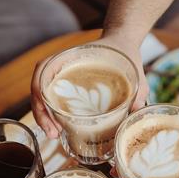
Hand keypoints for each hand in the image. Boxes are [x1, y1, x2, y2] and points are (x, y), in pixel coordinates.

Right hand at [31, 33, 147, 138]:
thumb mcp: (134, 69)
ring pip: (43, 95)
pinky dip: (52, 113)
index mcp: (72, 57)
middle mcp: (62, 66)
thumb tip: (137, 109)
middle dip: (41, 113)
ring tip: (54, 134)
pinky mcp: (69, 85)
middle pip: (39, 88)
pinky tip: (59, 127)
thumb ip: (138, 88)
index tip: (50, 112)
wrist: (123, 43)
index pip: (43, 69)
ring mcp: (64, 76)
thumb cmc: (125, 54)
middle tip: (52, 133)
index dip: (40, 92)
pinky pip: (53, 98)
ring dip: (43, 116)